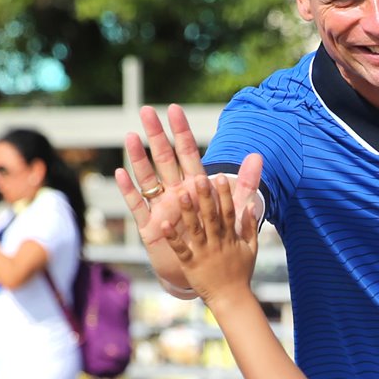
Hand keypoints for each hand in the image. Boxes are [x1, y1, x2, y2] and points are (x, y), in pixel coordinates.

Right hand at [115, 103, 263, 242]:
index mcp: (195, 186)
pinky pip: (138, 206)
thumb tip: (257, 156)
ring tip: (130, 137)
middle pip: (164, 158)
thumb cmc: (216, 237)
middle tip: (146, 111)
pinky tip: (121, 174)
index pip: (187, 152)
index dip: (181, 131)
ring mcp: (161, 207)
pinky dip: (129, 191)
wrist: (205, 270)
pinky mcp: (151, 227)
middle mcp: (175, 192)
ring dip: (139, 158)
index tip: (174, 108)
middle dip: (156, 135)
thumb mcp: (233, 210)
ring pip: (148, 178)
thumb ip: (245, 184)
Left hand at [156, 163, 261, 301]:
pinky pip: (181, 250)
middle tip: (199, 178)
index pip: (228, 212)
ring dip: (188, 213)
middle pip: (211, 217)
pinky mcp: (191, 265)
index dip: (224, 195)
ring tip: (181, 195)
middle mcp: (217, 243)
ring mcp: (204, 254)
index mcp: (231, 238)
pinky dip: (173, 238)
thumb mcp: (251, 248)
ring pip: (195, 230)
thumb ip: (250, 226)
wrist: (232, 299)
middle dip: (206, 198)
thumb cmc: (241, 272)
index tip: (220, 177)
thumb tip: (252, 205)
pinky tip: (164, 225)